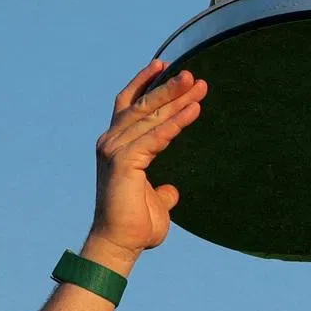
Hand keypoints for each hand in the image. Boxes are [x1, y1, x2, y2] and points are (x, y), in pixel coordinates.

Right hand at [89, 59, 207, 270]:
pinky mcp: (123, 161)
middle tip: (194, 75)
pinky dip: (175, 123)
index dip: (145, 84)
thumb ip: (162, 192)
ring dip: (175, 99)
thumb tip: (171, 190)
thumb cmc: (135, 226)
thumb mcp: (155, 202)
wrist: (119, 244)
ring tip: (198, 86)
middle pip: (143, 106)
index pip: (130, 106)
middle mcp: (111, 142)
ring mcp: (114, 150)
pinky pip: (155, 137)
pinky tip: (193, 111)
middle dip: (169, 88)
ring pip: (150, 117)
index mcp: (116, 146)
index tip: (164, 65)